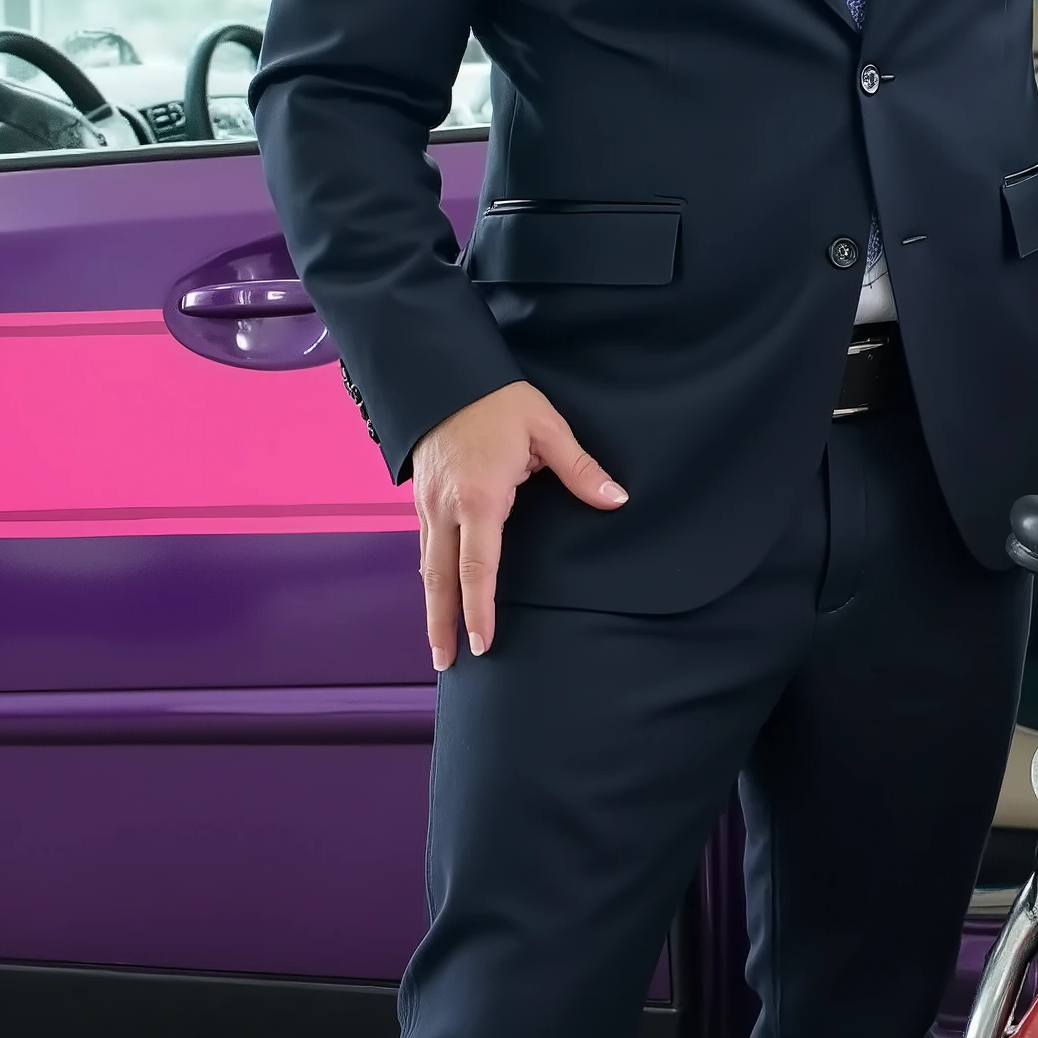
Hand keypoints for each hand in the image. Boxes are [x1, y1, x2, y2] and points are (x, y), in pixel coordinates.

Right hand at [412, 381, 624, 668]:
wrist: (443, 373)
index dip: (479, 609)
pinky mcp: (421, 498)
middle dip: (442, 625)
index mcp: (478, 497)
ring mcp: (428, 504)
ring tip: (439, 643)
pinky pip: (425, 547)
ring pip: (427, 567)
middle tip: (447, 664)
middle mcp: (445, 508)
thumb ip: (580, 468)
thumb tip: (616, 499)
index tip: (482, 642)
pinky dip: (430, 578)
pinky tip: (437, 595)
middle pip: (440, 580)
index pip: (478, 567)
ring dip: (432, 607)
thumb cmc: (498, 400)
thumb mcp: (547, 427)